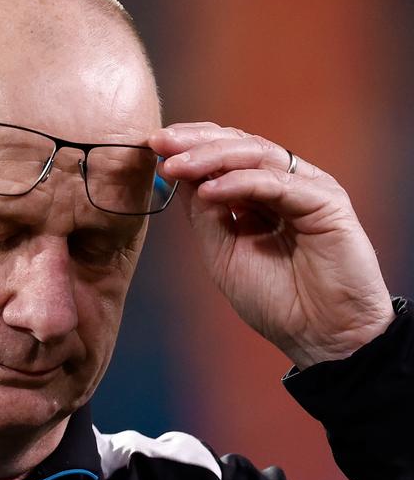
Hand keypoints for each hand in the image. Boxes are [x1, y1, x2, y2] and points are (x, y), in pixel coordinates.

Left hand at [150, 122, 393, 369]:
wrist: (321, 337)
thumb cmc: (277, 300)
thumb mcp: (223, 253)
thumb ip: (205, 215)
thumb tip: (177, 175)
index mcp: (261, 194)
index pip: (224, 154)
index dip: (189, 146)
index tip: (153, 146)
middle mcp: (286, 183)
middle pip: (239, 145)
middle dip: (195, 142)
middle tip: (159, 142)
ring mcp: (308, 189)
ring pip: (257, 155)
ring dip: (210, 157)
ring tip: (176, 166)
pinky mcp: (327, 201)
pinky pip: (277, 183)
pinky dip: (240, 183)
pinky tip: (208, 191)